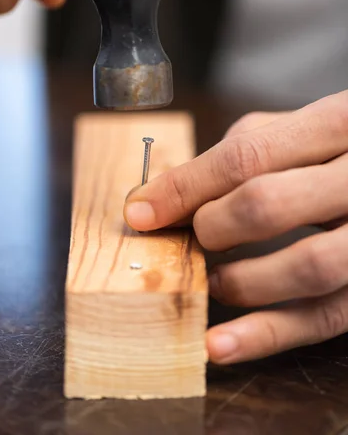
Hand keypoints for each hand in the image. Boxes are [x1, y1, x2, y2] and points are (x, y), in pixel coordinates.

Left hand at [124, 92, 347, 363]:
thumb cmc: (334, 147)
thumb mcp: (293, 130)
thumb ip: (238, 153)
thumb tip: (168, 194)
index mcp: (337, 124)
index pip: (246, 156)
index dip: (184, 187)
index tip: (140, 212)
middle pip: (268, 204)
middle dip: (212, 226)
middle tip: (194, 238)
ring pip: (307, 266)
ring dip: (242, 281)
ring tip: (215, 283)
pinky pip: (326, 318)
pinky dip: (269, 335)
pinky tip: (221, 344)